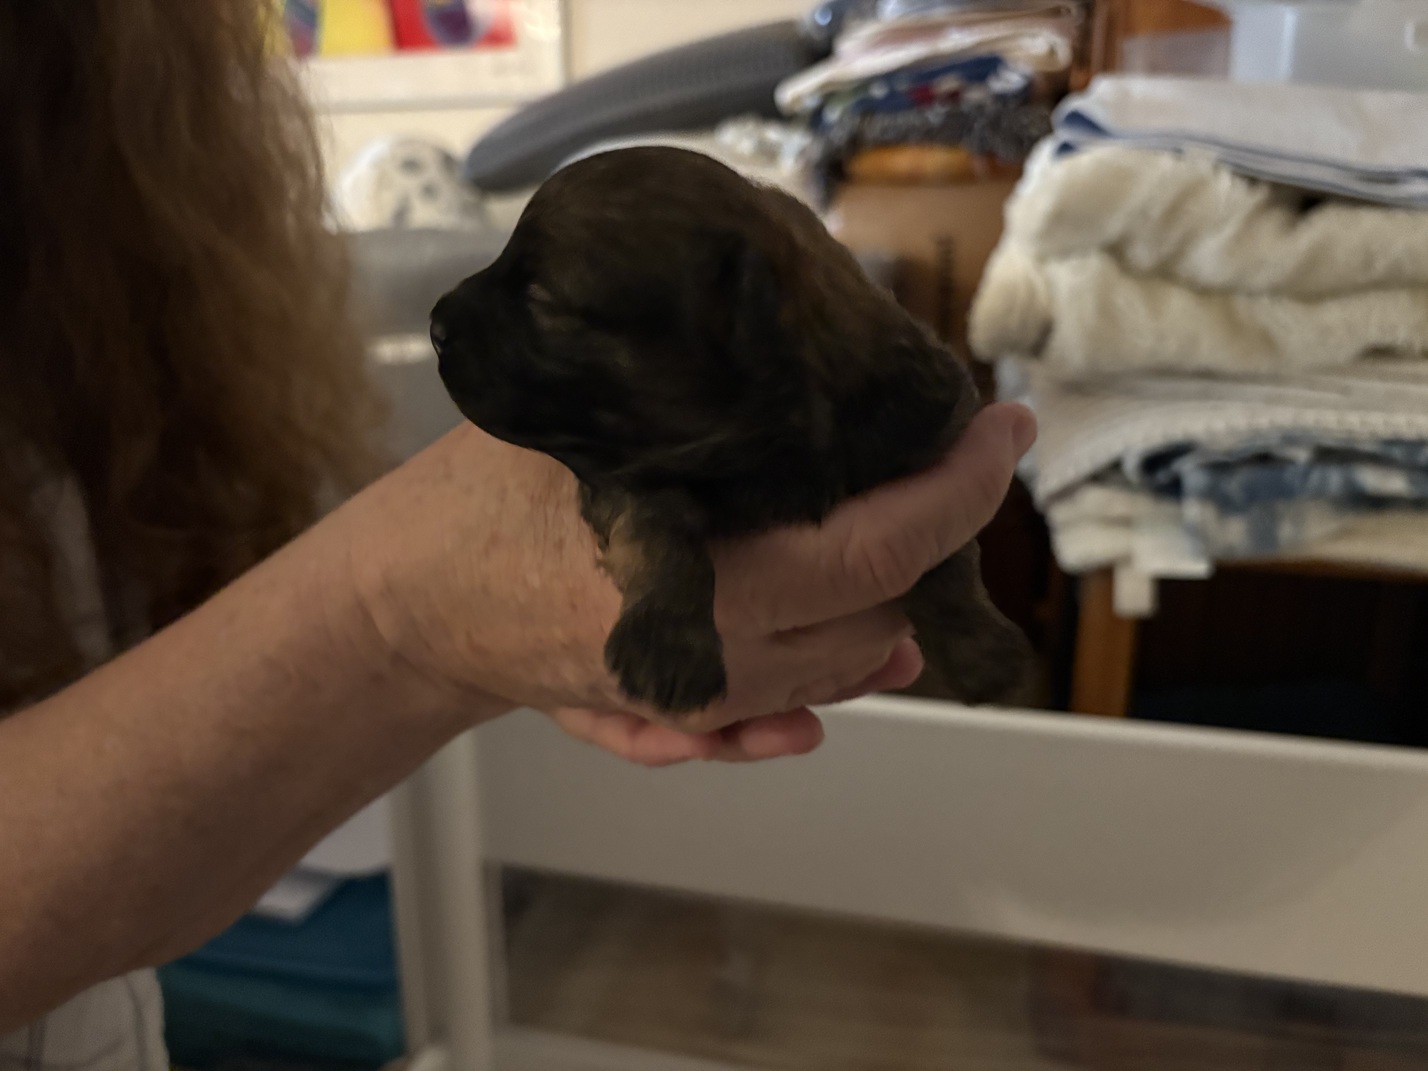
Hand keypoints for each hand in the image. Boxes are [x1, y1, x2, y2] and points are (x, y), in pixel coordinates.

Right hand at [347, 402, 1034, 763]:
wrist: (407, 601)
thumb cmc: (486, 493)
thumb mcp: (580, 424)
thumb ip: (686, 411)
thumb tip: (804, 388)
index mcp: (699, 580)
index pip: (876, 547)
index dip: (960, 491)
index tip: (1003, 429)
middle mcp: (715, 660)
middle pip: (880, 612)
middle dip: (940, 539)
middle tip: (960, 461)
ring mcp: (701, 703)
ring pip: (848, 668)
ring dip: (900, 605)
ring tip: (927, 532)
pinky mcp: (679, 719)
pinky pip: (794, 710)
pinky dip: (843, 676)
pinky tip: (877, 646)